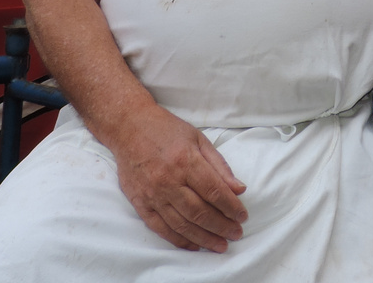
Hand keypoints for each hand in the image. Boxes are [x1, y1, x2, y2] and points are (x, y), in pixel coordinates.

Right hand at [109, 103, 247, 252]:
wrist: (130, 128)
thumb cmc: (168, 130)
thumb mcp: (199, 139)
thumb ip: (220, 166)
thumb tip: (239, 189)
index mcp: (186, 161)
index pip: (214, 191)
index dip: (231, 207)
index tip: (242, 216)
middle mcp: (169, 180)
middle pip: (199, 212)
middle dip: (221, 226)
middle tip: (236, 234)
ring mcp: (152, 194)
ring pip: (182, 224)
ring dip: (203, 238)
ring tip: (220, 245)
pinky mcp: (140, 203)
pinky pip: (160, 228)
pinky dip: (178, 239)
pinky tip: (193, 245)